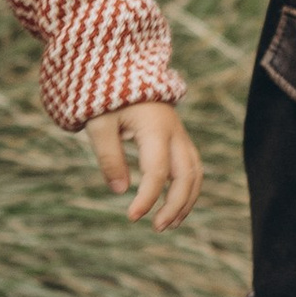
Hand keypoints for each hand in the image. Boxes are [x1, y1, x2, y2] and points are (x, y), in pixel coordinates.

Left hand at [84, 101, 202, 230]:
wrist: (122, 68)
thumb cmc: (107, 95)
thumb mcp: (99, 124)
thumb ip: (109, 156)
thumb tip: (120, 191)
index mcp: (156, 128)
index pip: (157, 172)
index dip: (146, 198)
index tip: (131, 217)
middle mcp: (175, 132)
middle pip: (186, 175)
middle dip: (175, 205)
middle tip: (156, 228)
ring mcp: (180, 134)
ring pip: (195, 173)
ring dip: (186, 201)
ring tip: (169, 224)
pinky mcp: (178, 138)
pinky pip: (192, 167)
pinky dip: (187, 189)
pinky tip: (174, 207)